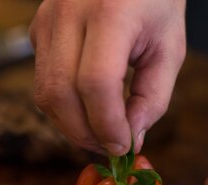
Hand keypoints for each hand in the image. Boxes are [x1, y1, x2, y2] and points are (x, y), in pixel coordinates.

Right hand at [29, 0, 185, 154]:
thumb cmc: (155, 0)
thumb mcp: (170, 46)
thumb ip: (153, 97)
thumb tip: (129, 140)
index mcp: (112, 11)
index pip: (96, 83)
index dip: (107, 124)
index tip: (123, 146)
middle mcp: (69, 13)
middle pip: (61, 93)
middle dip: (83, 132)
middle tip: (108, 146)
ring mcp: (47, 19)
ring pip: (45, 93)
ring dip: (69, 124)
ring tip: (97, 131)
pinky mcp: (37, 28)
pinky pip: (42, 81)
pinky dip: (63, 104)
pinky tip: (85, 104)